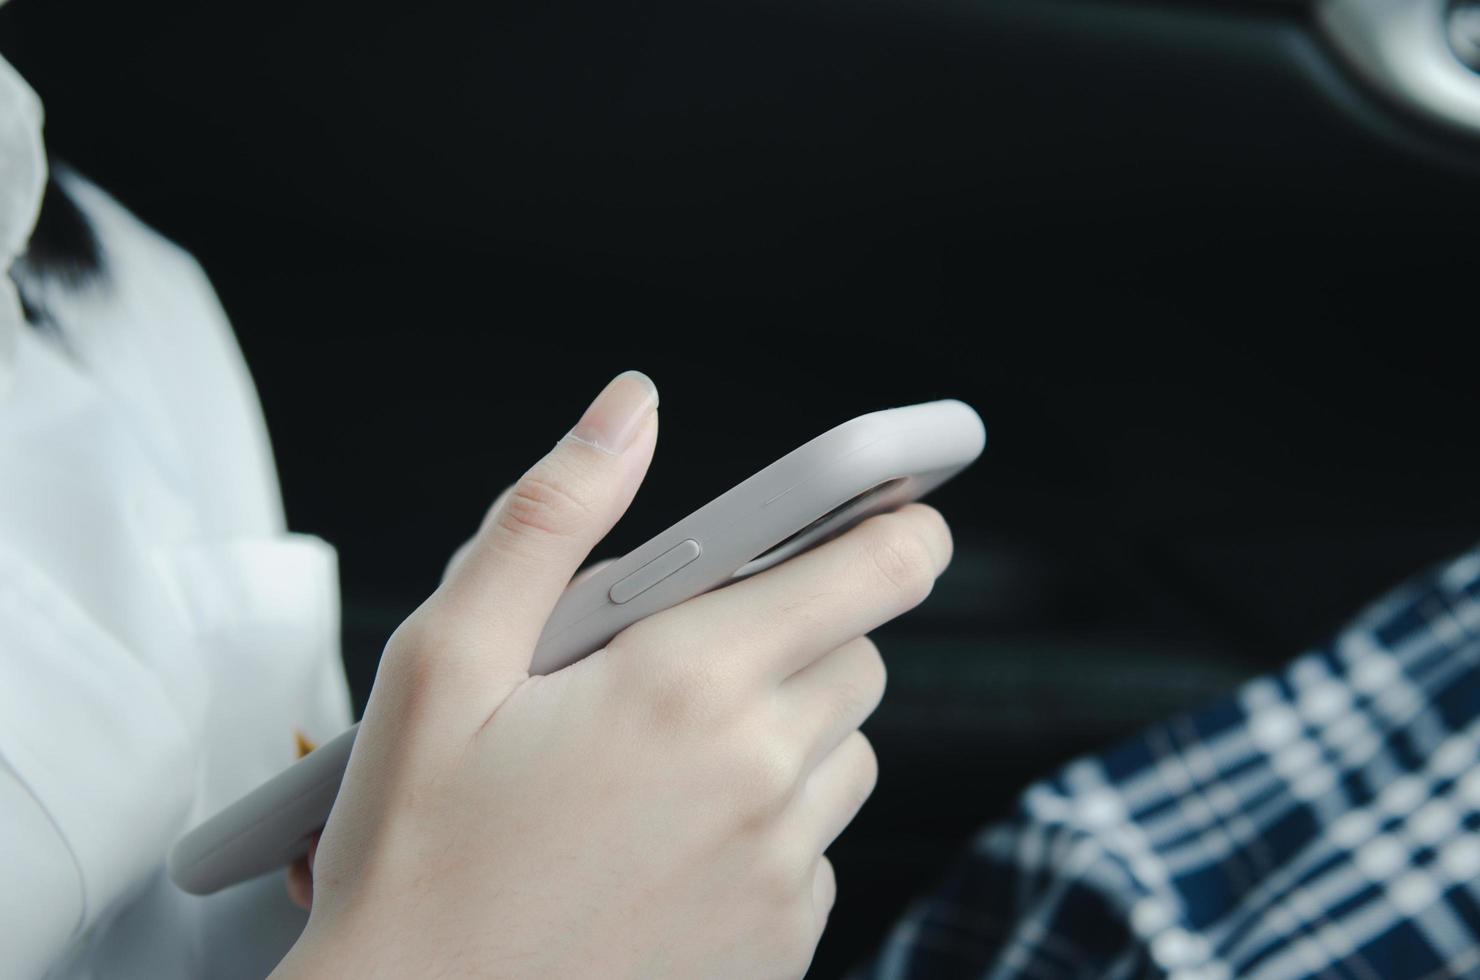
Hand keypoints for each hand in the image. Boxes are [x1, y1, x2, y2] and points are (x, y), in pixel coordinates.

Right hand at [274, 371, 952, 978]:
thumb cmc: (415, 852)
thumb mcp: (445, 661)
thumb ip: (549, 516)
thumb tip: (630, 409)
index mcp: (688, 683)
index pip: (880, 570)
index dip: (901, 526)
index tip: (898, 508)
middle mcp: (761, 776)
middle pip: (863, 658)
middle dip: (803, 632)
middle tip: (695, 653)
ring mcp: (780, 873)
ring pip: (848, 755)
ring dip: (792, 729)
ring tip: (672, 755)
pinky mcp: (782, 947)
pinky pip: (821, 850)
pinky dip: (774, 825)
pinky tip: (673, 841)